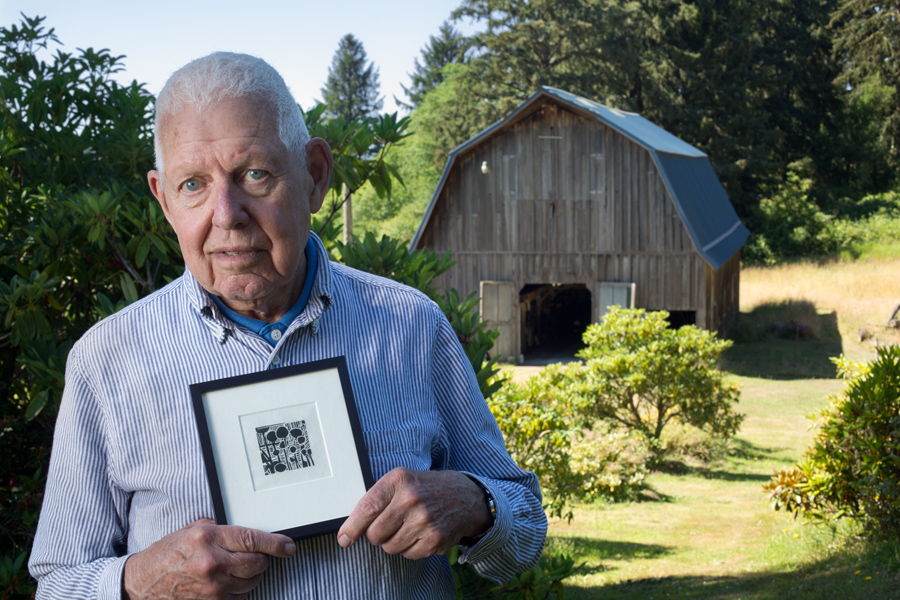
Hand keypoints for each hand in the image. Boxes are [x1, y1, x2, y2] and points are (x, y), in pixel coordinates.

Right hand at [122, 519, 295, 599]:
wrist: (141, 583)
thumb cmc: (167, 555)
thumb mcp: (191, 530)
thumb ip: (220, 529)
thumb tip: (248, 532)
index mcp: (207, 538)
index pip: (253, 540)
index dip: (276, 544)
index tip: (288, 546)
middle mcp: (212, 563)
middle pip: (257, 563)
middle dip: (262, 559)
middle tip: (257, 556)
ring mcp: (212, 587)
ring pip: (251, 581)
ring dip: (250, 576)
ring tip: (234, 569)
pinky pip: (240, 597)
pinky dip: (239, 590)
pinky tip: (225, 583)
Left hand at [336, 468, 491, 558]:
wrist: (463, 496)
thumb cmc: (424, 488)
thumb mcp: (400, 480)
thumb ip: (376, 499)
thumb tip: (351, 528)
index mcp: (398, 480)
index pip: (367, 509)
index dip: (351, 527)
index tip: (344, 538)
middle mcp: (411, 499)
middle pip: (375, 534)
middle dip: (376, 534)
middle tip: (388, 525)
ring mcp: (424, 520)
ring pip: (389, 547)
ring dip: (393, 542)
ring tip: (407, 527)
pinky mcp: (435, 538)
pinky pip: (407, 555)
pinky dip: (409, 548)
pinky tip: (419, 533)